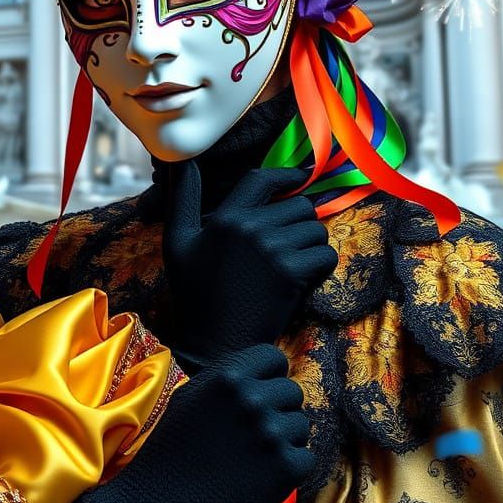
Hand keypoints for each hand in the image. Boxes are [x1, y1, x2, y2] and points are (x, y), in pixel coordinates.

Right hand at [49, 344, 314, 502]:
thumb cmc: (172, 447)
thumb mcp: (189, 397)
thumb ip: (224, 381)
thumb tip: (256, 375)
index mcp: (228, 376)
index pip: (274, 358)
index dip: (270, 375)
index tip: (262, 391)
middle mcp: (253, 399)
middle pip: (292, 391)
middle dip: (278, 409)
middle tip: (256, 431)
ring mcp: (271, 433)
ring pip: (301, 425)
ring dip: (285, 439)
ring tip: (256, 455)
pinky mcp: (287, 468)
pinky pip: (307, 458)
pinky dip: (291, 468)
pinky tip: (263, 475)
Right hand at [164, 162, 337, 365]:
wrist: (216, 342)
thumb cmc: (195, 293)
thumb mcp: (177, 241)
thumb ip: (181, 196)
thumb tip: (180, 160)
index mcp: (225, 217)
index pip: (262, 179)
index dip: (287, 175)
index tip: (302, 176)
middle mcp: (250, 227)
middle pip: (299, 205)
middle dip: (300, 222)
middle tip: (288, 245)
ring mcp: (273, 250)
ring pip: (316, 229)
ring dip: (312, 244)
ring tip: (293, 264)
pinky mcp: (292, 274)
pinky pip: (325, 255)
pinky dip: (320, 268)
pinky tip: (300, 282)